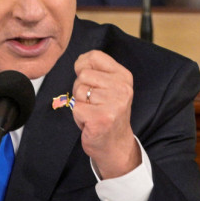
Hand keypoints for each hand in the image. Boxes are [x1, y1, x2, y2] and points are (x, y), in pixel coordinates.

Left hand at [72, 50, 139, 178]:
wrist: (115, 144)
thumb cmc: (107, 113)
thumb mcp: (110, 87)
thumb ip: (97, 71)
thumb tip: (80, 61)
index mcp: (124, 77)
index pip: (94, 56)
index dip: (82, 66)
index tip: (88, 80)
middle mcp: (122, 88)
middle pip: (83, 75)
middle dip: (81, 90)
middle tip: (93, 104)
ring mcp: (113, 103)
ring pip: (78, 91)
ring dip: (80, 104)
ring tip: (92, 113)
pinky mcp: (101, 118)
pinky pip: (75, 107)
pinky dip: (78, 117)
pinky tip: (90, 122)